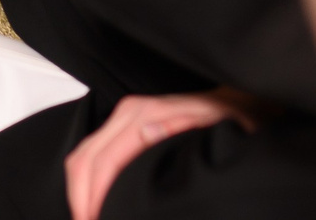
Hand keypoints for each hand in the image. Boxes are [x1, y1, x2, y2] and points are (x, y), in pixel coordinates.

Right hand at [65, 92, 251, 219]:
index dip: (95, 198)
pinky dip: (86, 182)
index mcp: (144, 115)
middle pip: (84, 159)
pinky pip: (92, 154)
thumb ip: (178, 129)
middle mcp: (128, 113)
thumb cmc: (229, 124)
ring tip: (88, 219)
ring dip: (79, 193)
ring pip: (82, 157)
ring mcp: (124, 118)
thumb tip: (145, 132)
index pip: (103, 160)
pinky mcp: (125, 126)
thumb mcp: (215, 129)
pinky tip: (93, 203)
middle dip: (80, 200)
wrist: (236, 106)